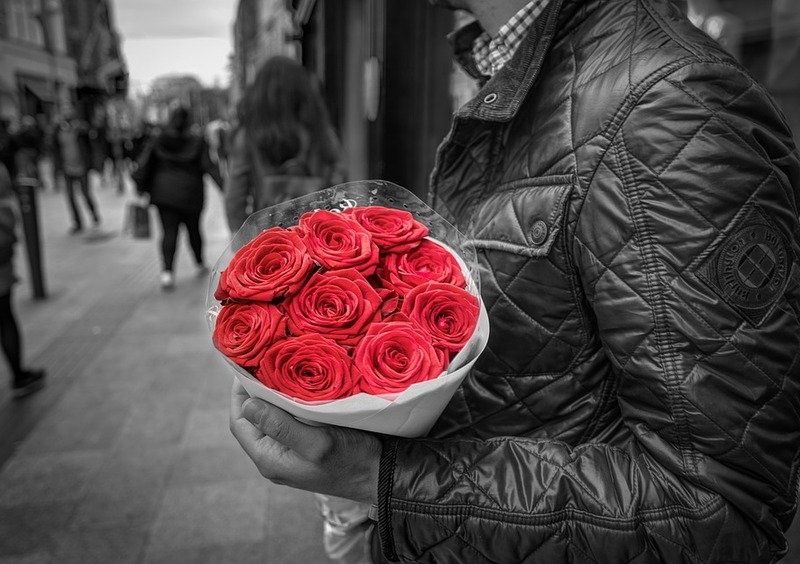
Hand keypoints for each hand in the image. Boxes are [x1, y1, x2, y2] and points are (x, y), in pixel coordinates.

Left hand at [229, 380, 381, 503]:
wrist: (381, 475)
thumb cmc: (352, 460)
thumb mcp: (317, 442)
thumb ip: (281, 426)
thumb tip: (249, 405)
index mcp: (270, 459)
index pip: (240, 423)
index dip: (240, 395)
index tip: (246, 367)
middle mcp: (275, 457)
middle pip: (253, 420)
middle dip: (255, 392)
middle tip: (264, 363)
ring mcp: (290, 452)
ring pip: (271, 419)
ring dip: (272, 396)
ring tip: (280, 370)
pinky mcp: (305, 446)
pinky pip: (288, 421)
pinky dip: (288, 403)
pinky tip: (298, 388)